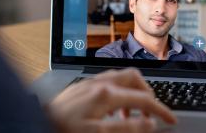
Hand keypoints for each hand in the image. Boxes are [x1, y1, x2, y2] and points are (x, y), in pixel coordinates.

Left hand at [47, 68, 175, 132]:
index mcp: (107, 94)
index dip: (161, 111)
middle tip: (151, 113)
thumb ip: (126, 127)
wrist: (34, 121)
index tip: (171, 120)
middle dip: (148, 94)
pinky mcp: (82, 86)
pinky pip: (108, 82)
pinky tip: (111, 109)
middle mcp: (100, 83)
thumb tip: (149, 123)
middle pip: (135, 78)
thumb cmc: (63, 129)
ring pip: (121, 78)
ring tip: (130, 115)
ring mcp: (90, 82)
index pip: (144, 99)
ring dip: (132, 93)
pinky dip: (118, 93)